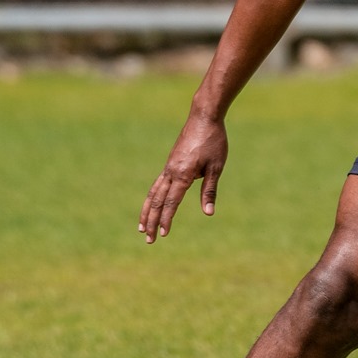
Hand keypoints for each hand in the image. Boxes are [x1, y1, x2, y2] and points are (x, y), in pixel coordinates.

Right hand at [138, 110, 227, 242]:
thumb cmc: (213, 141)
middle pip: (158, 201)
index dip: (167, 220)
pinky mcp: (170, 163)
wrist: (204, 117)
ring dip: (148, 211)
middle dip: (152, 221)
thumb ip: (209, 190)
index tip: (163, 234)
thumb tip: (208, 213)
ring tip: (142, 227)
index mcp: (182, 174)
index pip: (172, 202)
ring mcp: (168, 167)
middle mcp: (171, 171)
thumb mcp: (216, 167)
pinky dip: (153, 198)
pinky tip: (154, 205)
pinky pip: (157, 184)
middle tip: (148, 239)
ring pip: (153, 193)